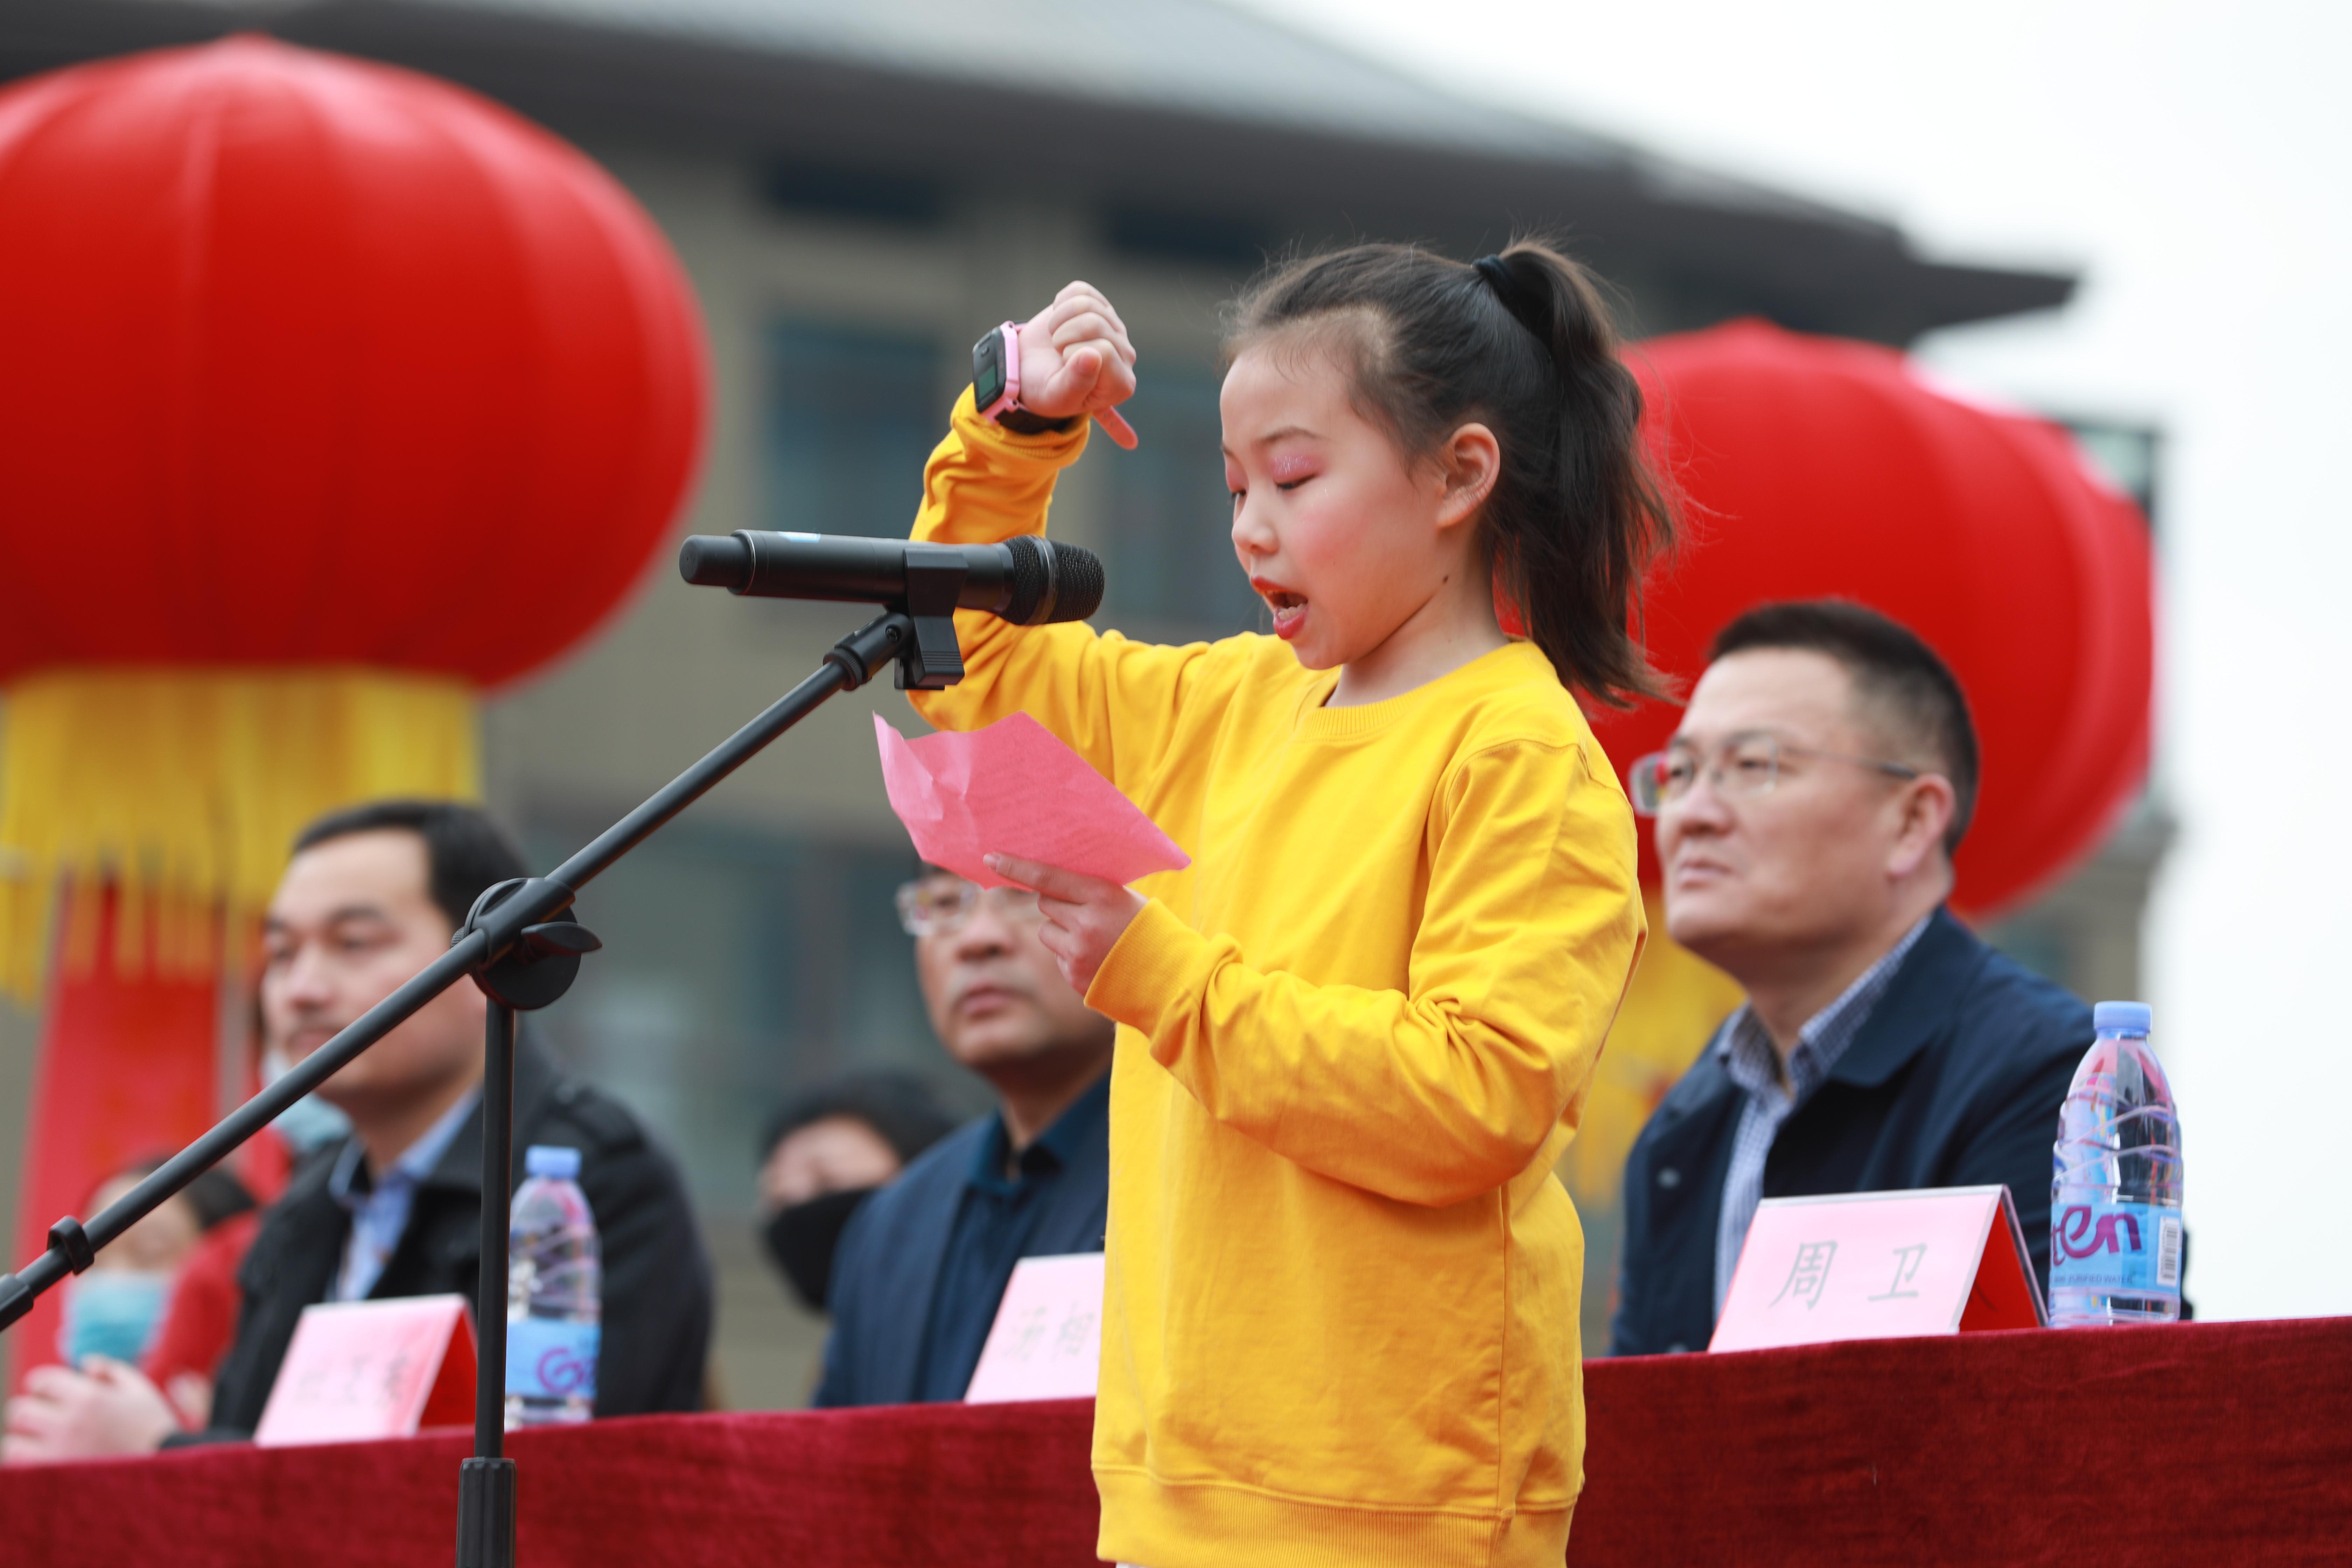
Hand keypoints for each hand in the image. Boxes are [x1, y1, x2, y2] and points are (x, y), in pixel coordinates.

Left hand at [2, 1358, 179, 1463]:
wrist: (165, 1468)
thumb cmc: (154, 1426)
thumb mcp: (140, 1389)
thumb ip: (111, 1370)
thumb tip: (84, 1364)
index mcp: (88, 1397)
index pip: (40, 1381)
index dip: (41, 1384)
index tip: (47, 1391)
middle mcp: (69, 1423)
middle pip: (19, 1411)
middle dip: (28, 1410)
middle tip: (40, 1417)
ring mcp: (60, 1453)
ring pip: (12, 1444)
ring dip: (22, 1440)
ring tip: (38, 1443)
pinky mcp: (57, 1479)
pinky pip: (21, 1471)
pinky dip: (26, 1464)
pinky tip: (41, 1461)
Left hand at [985, 853, 1146, 993]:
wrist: (1170, 980)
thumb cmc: (1150, 931)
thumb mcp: (1126, 899)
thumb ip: (1091, 891)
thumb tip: (1050, 882)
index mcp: (1102, 896)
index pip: (1046, 877)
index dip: (1016, 867)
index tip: (991, 858)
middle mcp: (1085, 923)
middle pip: (1045, 903)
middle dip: (1058, 904)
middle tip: (1083, 911)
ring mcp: (1076, 952)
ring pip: (1046, 930)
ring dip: (1061, 931)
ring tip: (1094, 939)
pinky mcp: (1072, 976)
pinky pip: (1056, 955)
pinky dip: (1069, 954)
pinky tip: (1096, 959)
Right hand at [1015, 282, 1140, 449]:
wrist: (1029, 371)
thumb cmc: (1046, 389)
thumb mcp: (1056, 396)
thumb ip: (1076, 383)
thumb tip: (1093, 356)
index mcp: (1120, 384)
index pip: (1103, 352)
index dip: (1073, 354)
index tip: (1063, 367)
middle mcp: (1125, 355)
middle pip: (1095, 324)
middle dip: (1064, 335)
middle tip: (1057, 351)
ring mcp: (1115, 328)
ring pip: (1087, 304)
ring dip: (1060, 320)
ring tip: (1056, 338)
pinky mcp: (1100, 306)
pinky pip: (1081, 290)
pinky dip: (1061, 304)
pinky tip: (1060, 323)